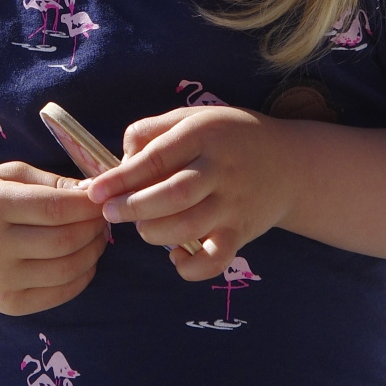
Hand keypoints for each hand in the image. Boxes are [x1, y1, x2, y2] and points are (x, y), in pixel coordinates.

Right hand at [0, 162, 108, 315]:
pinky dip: (82, 277)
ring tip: (97, 237)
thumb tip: (92, 191)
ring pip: (67, 268)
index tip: (102, 198)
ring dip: (93, 252)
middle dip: (94, 227)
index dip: (88, 205)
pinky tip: (85, 261)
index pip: (55, 208)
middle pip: (65, 240)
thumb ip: (49, 180)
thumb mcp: (5, 176)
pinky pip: (59, 294)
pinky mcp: (8, 304)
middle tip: (104, 217)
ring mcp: (1, 279)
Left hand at [86, 107, 297, 278]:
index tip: (95, 191)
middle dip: (133, 208)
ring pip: (188, 227)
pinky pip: (214, 260)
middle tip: (111, 212)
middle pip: (172, 195)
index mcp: (204, 134)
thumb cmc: (229, 138)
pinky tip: (176, 256)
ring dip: (154, 233)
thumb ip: (152, 132)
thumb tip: (120, 160)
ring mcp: (233, 204)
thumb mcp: (193, 118)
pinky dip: (190, 267)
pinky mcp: (242, 233)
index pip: (156, 157)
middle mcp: (221, 170)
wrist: (290, 164)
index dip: (121, 177)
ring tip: (143, 228)